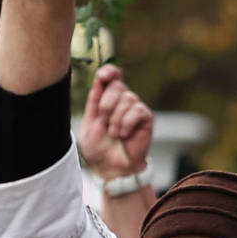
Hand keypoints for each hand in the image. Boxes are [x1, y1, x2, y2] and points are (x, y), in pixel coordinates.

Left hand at [79, 65, 153, 179]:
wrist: (108, 166)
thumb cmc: (98, 145)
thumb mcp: (90, 120)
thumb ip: (94, 99)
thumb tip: (100, 78)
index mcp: (108, 96)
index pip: (113, 75)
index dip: (110, 71)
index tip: (102, 76)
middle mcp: (124, 99)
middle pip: (117, 86)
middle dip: (106, 105)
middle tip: (104, 122)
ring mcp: (136, 107)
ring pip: (127, 99)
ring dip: (115, 120)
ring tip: (114, 133)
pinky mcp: (146, 117)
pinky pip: (137, 111)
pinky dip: (126, 124)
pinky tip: (124, 135)